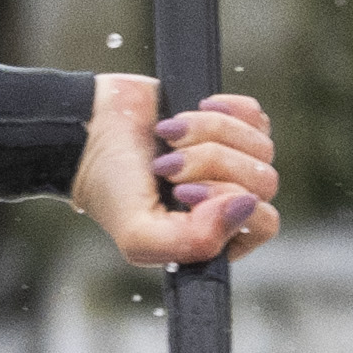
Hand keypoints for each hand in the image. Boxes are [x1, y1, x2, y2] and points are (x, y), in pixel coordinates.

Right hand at [73, 78, 279, 272]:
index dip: (228, 204)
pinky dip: (225, 110)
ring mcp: (232, 159)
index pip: (261, 224)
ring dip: (210, 135)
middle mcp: (228, 200)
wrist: (88, 130)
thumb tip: (247, 206)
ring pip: (260, 146)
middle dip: (212, 165)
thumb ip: (194, 242)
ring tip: (171, 137)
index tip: (184, 192)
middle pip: (263, 182)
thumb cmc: (109, 186)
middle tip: (169, 165)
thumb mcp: (139, 235)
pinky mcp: (229, 122)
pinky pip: (256, 116)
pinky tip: (188, 116)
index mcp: (214, 235)